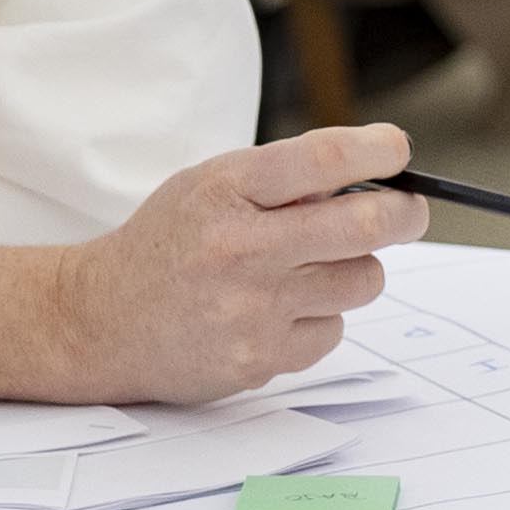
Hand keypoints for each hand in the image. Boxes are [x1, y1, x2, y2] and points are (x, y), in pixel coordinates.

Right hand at [60, 123, 423, 402]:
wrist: (99, 322)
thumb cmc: (167, 245)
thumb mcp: (208, 186)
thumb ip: (280, 180)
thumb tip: (372, 178)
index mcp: (224, 190)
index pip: (322, 159)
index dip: (377, 150)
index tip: (399, 150)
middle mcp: (240, 248)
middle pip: (364, 225)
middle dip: (405, 212)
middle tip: (409, 209)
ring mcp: (252, 309)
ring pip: (362, 280)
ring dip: (356, 268)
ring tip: (315, 266)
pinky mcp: (261, 359)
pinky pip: (333, 330)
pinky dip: (320, 317)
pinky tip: (279, 311)